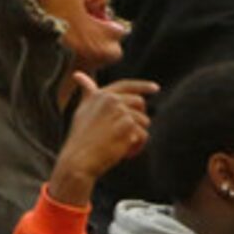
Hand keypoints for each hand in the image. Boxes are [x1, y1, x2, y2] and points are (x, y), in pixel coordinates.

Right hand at [48, 75, 154, 205]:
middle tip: (127, 136)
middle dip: (138, 119)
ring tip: (122, 147)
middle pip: (139, 103)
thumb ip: (87, 93)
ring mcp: (121, 111)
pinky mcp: (128, 126)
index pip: (126, 86)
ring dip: (137, 136)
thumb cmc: (80, 138)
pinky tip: (125, 154)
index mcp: (101, 95)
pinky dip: (137, 147)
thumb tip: (78, 74)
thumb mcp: (82, 110)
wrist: (79, 159)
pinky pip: (143, 135)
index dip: (142, 86)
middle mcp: (112, 100)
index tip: (155, 88)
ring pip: (144, 121)